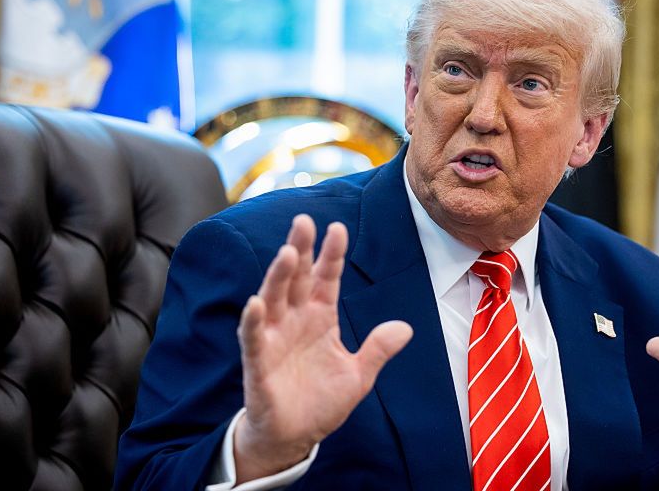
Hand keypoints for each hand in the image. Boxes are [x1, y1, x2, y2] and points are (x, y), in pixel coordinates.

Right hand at [234, 215, 413, 481]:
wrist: (295, 437)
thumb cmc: (321, 402)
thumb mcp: (358, 375)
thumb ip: (377, 349)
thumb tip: (405, 328)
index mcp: (320, 317)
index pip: (326, 278)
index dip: (331, 255)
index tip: (338, 228)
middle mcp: (295, 320)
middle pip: (297, 278)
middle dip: (300, 250)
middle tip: (304, 221)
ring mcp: (275, 338)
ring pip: (274, 299)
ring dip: (278, 276)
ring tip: (286, 252)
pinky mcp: (258, 363)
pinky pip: (254, 338)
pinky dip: (253, 321)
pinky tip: (255, 303)